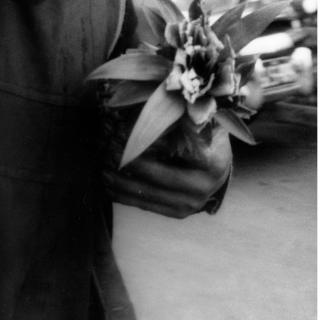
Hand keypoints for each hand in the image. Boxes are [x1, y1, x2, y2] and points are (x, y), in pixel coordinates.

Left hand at [104, 123, 231, 218]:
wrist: (218, 165)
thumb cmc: (205, 136)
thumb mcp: (197, 120)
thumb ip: (178, 115)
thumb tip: (148, 106)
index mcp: (211, 161)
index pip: (172, 150)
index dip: (144, 141)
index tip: (120, 131)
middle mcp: (204, 186)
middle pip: (157, 176)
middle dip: (128, 163)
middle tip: (106, 150)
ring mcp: (192, 203)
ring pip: (148, 193)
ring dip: (121, 182)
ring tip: (101, 169)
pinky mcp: (179, 212)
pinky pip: (147, 205)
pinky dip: (125, 196)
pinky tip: (108, 186)